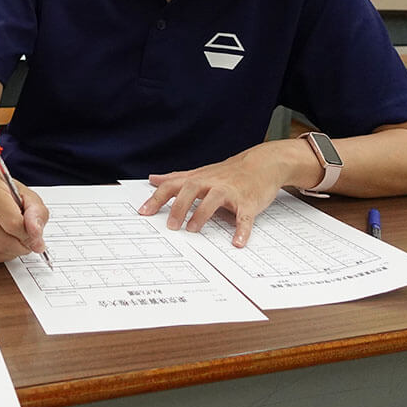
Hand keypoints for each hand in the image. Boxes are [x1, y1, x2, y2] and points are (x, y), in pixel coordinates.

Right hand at [0, 173, 48, 261]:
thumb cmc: (3, 190)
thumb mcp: (27, 195)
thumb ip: (37, 215)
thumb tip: (37, 241)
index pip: (13, 223)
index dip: (28, 235)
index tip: (33, 235)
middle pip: (3, 241)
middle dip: (21, 247)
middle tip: (27, 242)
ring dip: (10, 253)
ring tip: (16, 242)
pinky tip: (1, 243)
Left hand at [138, 146, 296, 246]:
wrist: (262, 164)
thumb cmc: (228, 172)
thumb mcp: (201, 173)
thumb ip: (177, 178)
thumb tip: (153, 179)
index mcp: (199, 178)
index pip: (173, 185)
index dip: (157, 198)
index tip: (143, 212)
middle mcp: (212, 183)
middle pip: (191, 189)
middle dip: (179, 206)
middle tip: (171, 226)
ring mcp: (231, 192)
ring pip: (214, 199)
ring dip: (203, 214)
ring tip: (193, 230)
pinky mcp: (248, 202)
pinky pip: (245, 216)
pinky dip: (242, 229)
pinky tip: (237, 242)